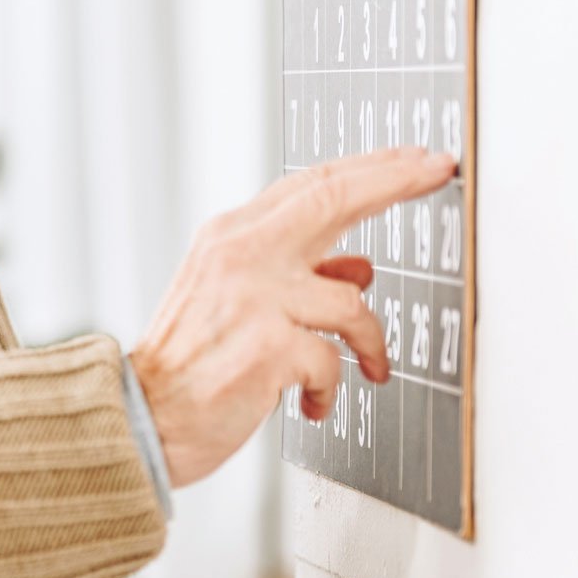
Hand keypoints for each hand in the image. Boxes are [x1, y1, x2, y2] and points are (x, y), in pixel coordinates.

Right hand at [131, 146, 457, 487]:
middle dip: (394, 180)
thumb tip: (357, 268)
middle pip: (331, 199)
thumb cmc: (187, 364)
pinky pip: (333, 361)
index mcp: (227, 238)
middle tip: (436, 171)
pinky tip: (313, 401)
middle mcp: (238, 256)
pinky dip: (330, 387)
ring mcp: (254, 300)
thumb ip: (293, 275)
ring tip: (368, 366)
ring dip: (370, 342)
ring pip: (351, 301)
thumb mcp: (233, 301)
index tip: (415, 159)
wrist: (141, 418)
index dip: (370, 168)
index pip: (308, 186)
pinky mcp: (269, 348)